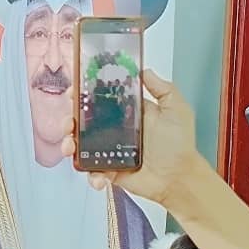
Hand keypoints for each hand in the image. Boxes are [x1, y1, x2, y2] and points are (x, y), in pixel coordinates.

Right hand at [60, 70, 207, 207]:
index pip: (100, 101)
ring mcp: (108, 151)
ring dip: (69, 145)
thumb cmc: (179, 145)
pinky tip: (98, 176)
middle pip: (83, 122)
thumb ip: (163, 88)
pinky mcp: (107, 170)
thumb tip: (144, 70)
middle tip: (69, 123)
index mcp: (126, 114)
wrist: (178, 178)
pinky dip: (89, 175)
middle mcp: (114, 130)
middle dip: (69, 121)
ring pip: (80, 146)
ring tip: (71, 148)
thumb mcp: (176, 110)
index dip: (84, 96)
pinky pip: (90, 170)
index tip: (74, 94)